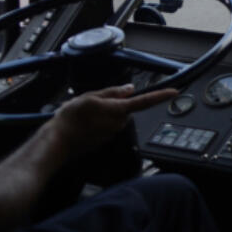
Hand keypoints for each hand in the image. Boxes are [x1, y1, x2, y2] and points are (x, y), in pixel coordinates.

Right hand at [50, 84, 178, 156]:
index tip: (174, 92)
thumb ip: (112, 92)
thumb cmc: (70, 119)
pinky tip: (84, 123)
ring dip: (105, 113)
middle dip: (115, 104)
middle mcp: (118, 123)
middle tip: (94, 101)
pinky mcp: (104, 140)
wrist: (57, 141)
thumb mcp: (90, 97)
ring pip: (115, 117)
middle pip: (125, 108)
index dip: (160, 96)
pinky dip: (98, 123)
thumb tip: (129, 89)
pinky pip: (106, 126)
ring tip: (85, 113)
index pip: (144, 102)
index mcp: (117, 110)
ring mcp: (111, 133)